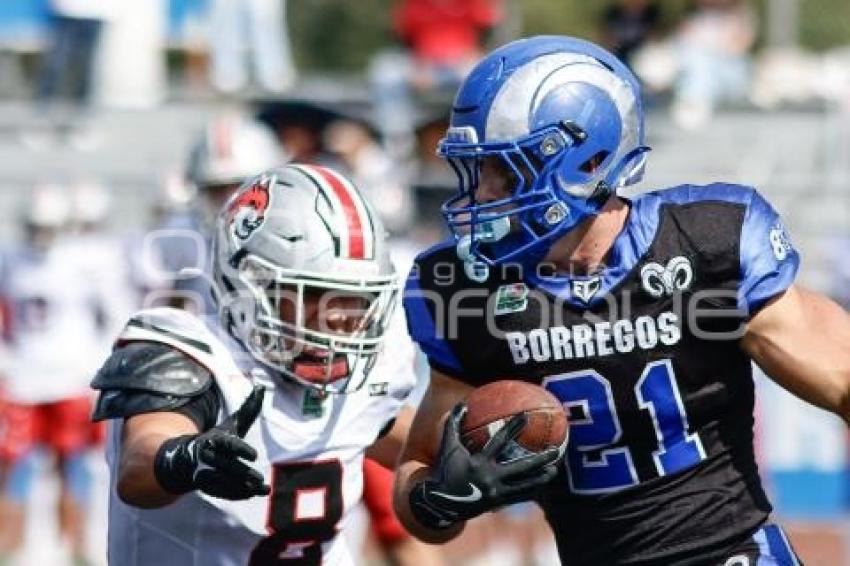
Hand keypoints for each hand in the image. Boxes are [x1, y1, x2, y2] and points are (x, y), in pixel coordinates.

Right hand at [154, 385, 270, 499]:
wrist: (188, 459)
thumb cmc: (217, 439)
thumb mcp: (231, 424)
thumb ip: (247, 409)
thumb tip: (261, 387)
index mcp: (214, 439)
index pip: (228, 444)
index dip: (240, 449)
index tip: (255, 456)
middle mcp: (207, 456)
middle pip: (226, 466)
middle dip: (242, 473)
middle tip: (259, 478)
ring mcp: (204, 472)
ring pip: (224, 482)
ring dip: (243, 487)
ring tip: (263, 488)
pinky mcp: (205, 486)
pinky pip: (221, 492)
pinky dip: (238, 494)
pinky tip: (254, 494)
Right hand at [409, 403, 560, 528]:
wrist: (440, 502)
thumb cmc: (444, 469)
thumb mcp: (447, 446)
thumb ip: (453, 424)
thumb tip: (463, 404)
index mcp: (478, 463)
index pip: (500, 441)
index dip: (513, 427)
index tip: (526, 416)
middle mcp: (490, 478)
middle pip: (521, 467)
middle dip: (540, 459)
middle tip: (555, 450)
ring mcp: (495, 493)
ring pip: (524, 486)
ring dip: (541, 478)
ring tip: (554, 470)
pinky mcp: (497, 503)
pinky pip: (519, 496)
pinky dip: (531, 489)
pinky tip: (541, 483)